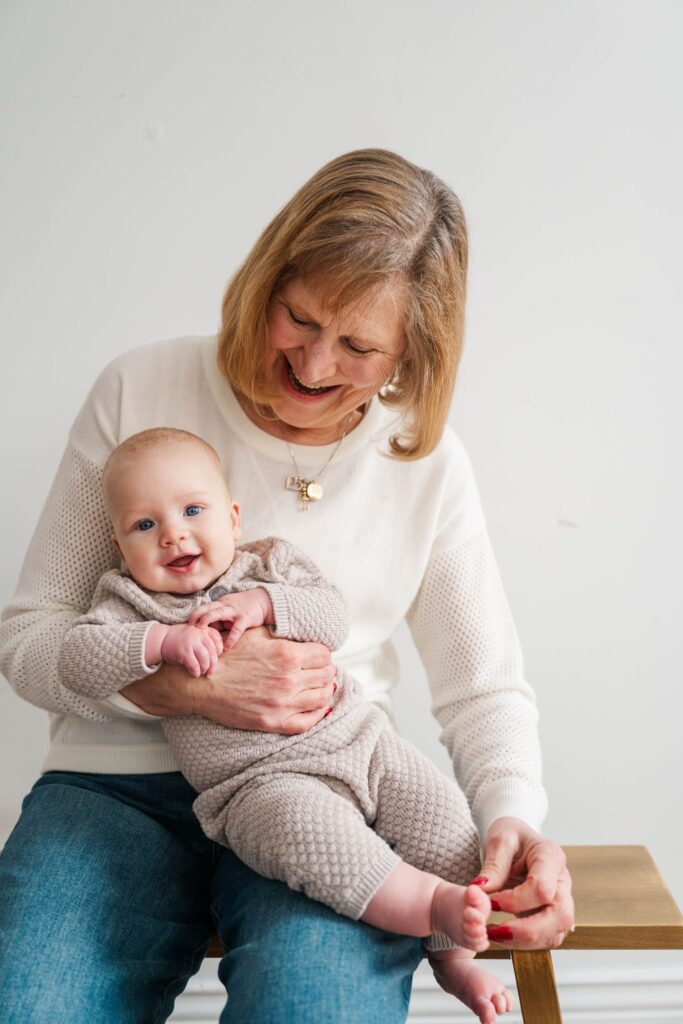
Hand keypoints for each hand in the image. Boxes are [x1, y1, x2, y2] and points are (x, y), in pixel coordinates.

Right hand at [121, 627, 336, 733]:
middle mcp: (289, 679)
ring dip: (324, 690)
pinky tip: (319, 708)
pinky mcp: (273, 722)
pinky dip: (318, 715)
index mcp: (286, 654)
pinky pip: (307, 722)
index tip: (317, 655)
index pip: (324, 654)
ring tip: (320, 686)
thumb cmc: (227, 656)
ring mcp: (282, 703)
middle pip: (326, 675)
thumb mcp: (255, 634)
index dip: (322, 653)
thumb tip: (300, 635)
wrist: (202, 683)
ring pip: (321, 697)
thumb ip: (280, 633)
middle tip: (319, 670)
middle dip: (325, 670)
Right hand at [159, 623, 223, 677]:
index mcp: (203, 629)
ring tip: (202, 672)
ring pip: (205, 659)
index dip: (219, 651)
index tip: (215, 657)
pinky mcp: (184, 652)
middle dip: (213, 665)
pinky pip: (195, 665)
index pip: (217, 640)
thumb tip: (217, 657)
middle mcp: (199, 634)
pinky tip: (194, 674)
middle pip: (213, 652)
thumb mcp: (195, 633)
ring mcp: (191, 643)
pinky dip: (196, 672)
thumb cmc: (181, 638)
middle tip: (210, 672)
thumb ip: (206, 640)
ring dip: (205, 669)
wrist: (161, 639)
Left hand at [188, 589, 271, 650]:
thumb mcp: (228, 611)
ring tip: (202, 632)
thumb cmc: (242, 608)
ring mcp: (235, 611)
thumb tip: (204, 632)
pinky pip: (236, 630)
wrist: (262, 602)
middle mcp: (225, 605)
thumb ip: (217, 620)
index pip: (205, 607)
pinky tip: (226, 648)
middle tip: (190, 627)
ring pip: (218, 613)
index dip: (195, 614)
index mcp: (220, 603)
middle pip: (208, 608)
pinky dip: (231, 639)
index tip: (187, 623)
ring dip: (208, 620)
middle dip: (198, 616)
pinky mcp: (245, 618)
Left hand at [475, 817, 574, 949]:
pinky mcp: (555, 914)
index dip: (516, 901)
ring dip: (526, 941)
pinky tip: (504, 936)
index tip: (492, 902)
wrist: (517, 840)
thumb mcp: (499, 840)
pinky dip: (527, 942)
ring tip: (495, 935)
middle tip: (496, 932)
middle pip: (559, 916)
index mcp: (551, 856)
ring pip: (556, 931)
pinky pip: (548, 936)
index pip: (542, 888)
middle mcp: (563, 880)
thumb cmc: (511, 837)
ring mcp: (562, 898)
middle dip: (527, 931)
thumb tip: (480, 890)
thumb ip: (493, 865)